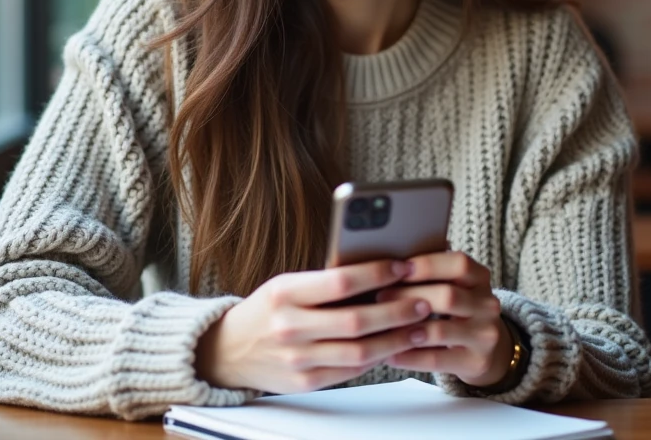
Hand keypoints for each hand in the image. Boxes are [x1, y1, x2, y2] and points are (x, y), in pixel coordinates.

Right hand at [196, 259, 434, 393]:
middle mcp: (289, 326)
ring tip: (418, 326)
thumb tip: (377, 273)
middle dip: (397, 310)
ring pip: (359, 351)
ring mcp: (296, 358)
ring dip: (395, 338)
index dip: (376, 274)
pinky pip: (350, 370)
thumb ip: (324, 283)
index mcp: (284, 292)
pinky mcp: (304, 382)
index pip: (339, 281)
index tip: (403, 266)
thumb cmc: (266, 310)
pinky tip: (393, 346)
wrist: (227, 351)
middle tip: (423, 300)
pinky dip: (376, 358)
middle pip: (356, 320)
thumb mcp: (286, 285)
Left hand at [376, 251, 514, 387]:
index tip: (397, 268)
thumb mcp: (454, 286)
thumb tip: (387, 261)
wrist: (486, 350)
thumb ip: (431, 273)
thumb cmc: (455, 310)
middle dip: (408, 295)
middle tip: (379, 296)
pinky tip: (389, 354)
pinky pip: (436, 360)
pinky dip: (409, 357)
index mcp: (480, 278)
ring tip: (380, 326)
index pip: (459, 264)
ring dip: (405, 329)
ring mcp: (485, 335)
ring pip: (439, 331)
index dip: (428, 264)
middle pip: (448, 296)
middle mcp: (488, 305)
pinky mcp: (476, 362)